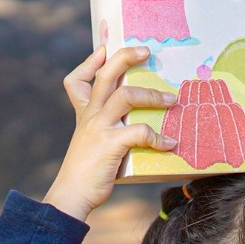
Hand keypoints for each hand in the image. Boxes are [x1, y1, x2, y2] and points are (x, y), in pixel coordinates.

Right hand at [42, 45, 176, 220]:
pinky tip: (170, 144)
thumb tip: (136, 125)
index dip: (89, 62)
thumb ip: (107, 129)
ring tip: (172, 101)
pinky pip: (139, 132)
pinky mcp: (110, 144)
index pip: (77, 80)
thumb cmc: (87, 171)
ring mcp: (99, 127)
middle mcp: (90, 115)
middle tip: (147, 51)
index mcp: (85, 114)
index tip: (104, 49)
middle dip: (126, 57)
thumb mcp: (91, 144)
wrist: (72, 194)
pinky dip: (158, 138)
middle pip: (106, 75)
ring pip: (126, 96)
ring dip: (152, 96)